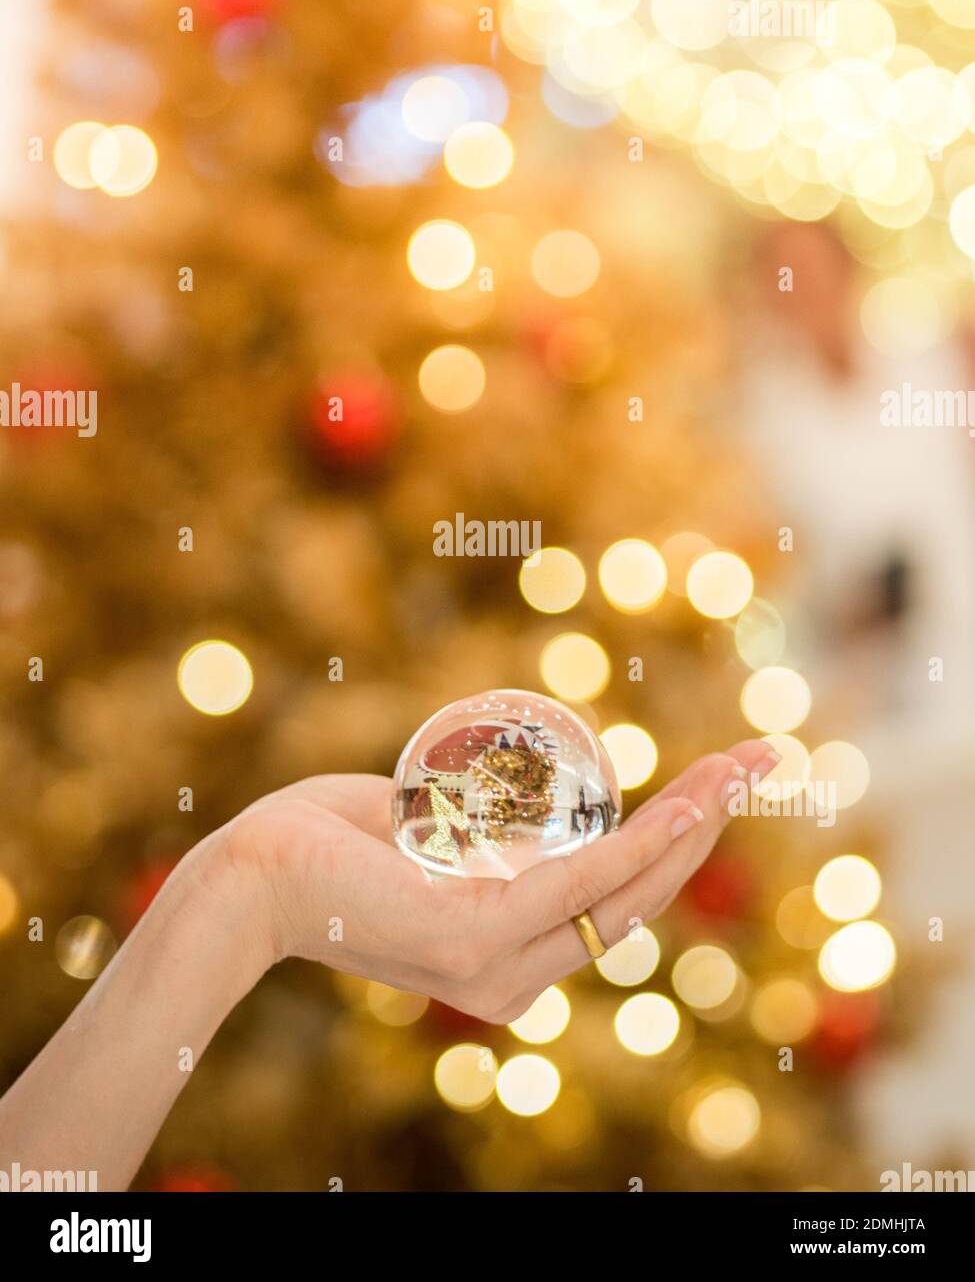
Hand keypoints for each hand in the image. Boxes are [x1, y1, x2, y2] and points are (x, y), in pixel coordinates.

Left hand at [225, 740, 778, 1024]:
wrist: (252, 874)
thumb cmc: (332, 846)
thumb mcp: (426, 845)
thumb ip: (480, 843)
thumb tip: (522, 806)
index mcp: (509, 965)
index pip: (613, 906)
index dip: (673, 849)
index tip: (713, 790)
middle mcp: (515, 980)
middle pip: (637, 899)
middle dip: (706, 827)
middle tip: (758, 761)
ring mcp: (501, 964)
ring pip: (625, 888)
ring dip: (695, 821)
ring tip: (746, 766)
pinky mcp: (480, 934)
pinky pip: (583, 883)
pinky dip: (646, 841)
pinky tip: (691, 806)